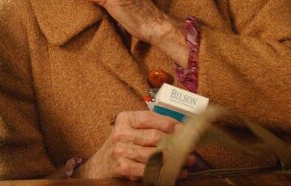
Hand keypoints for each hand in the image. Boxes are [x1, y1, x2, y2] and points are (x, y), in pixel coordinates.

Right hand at [78, 110, 193, 179]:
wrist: (100, 167)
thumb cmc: (121, 147)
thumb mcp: (130, 131)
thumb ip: (149, 127)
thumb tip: (180, 130)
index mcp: (125, 119)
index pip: (152, 118)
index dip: (172, 124)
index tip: (185, 131)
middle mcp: (121, 132)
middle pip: (158, 137)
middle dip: (178, 144)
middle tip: (191, 150)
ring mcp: (121, 150)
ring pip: (157, 154)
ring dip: (176, 160)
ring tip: (187, 162)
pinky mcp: (123, 167)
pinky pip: (151, 170)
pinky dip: (167, 172)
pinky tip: (176, 173)